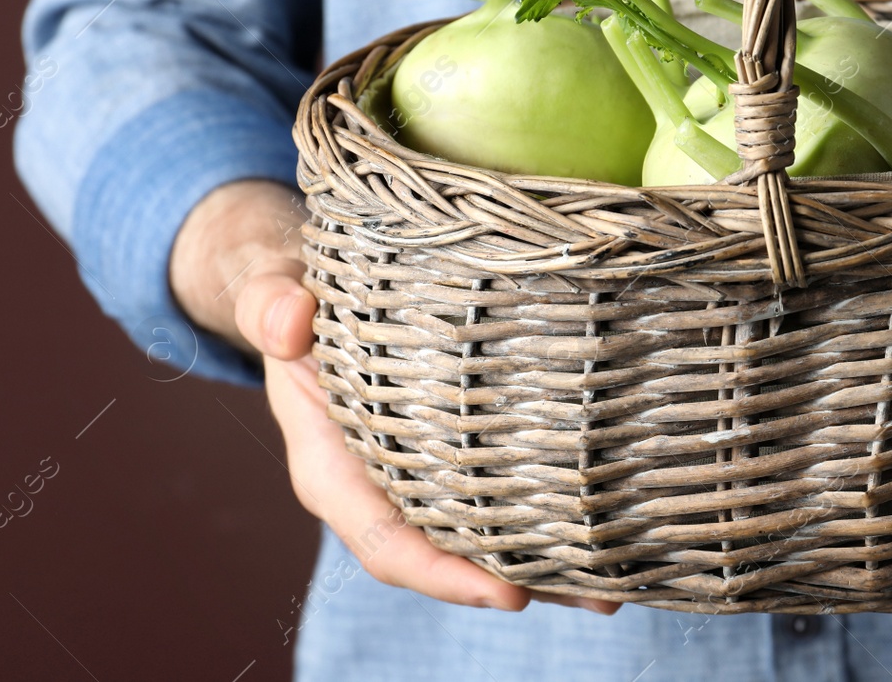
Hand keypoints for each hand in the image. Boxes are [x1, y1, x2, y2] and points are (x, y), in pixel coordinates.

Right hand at [170, 179, 619, 614]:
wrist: (302, 292)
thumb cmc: (292, 303)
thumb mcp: (272, 299)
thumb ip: (271, 308)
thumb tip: (288, 320)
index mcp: (333, 469)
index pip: (388, 542)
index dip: (445, 574)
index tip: (507, 594)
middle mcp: (383, 487)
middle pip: (454, 556)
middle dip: (521, 582)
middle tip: (598, 599)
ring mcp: (425, 473)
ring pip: (488, 534)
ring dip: (552, 562)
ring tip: (620, 584)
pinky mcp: (460, 449)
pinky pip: (503, 490)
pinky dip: (551, 511)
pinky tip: (610, 519)